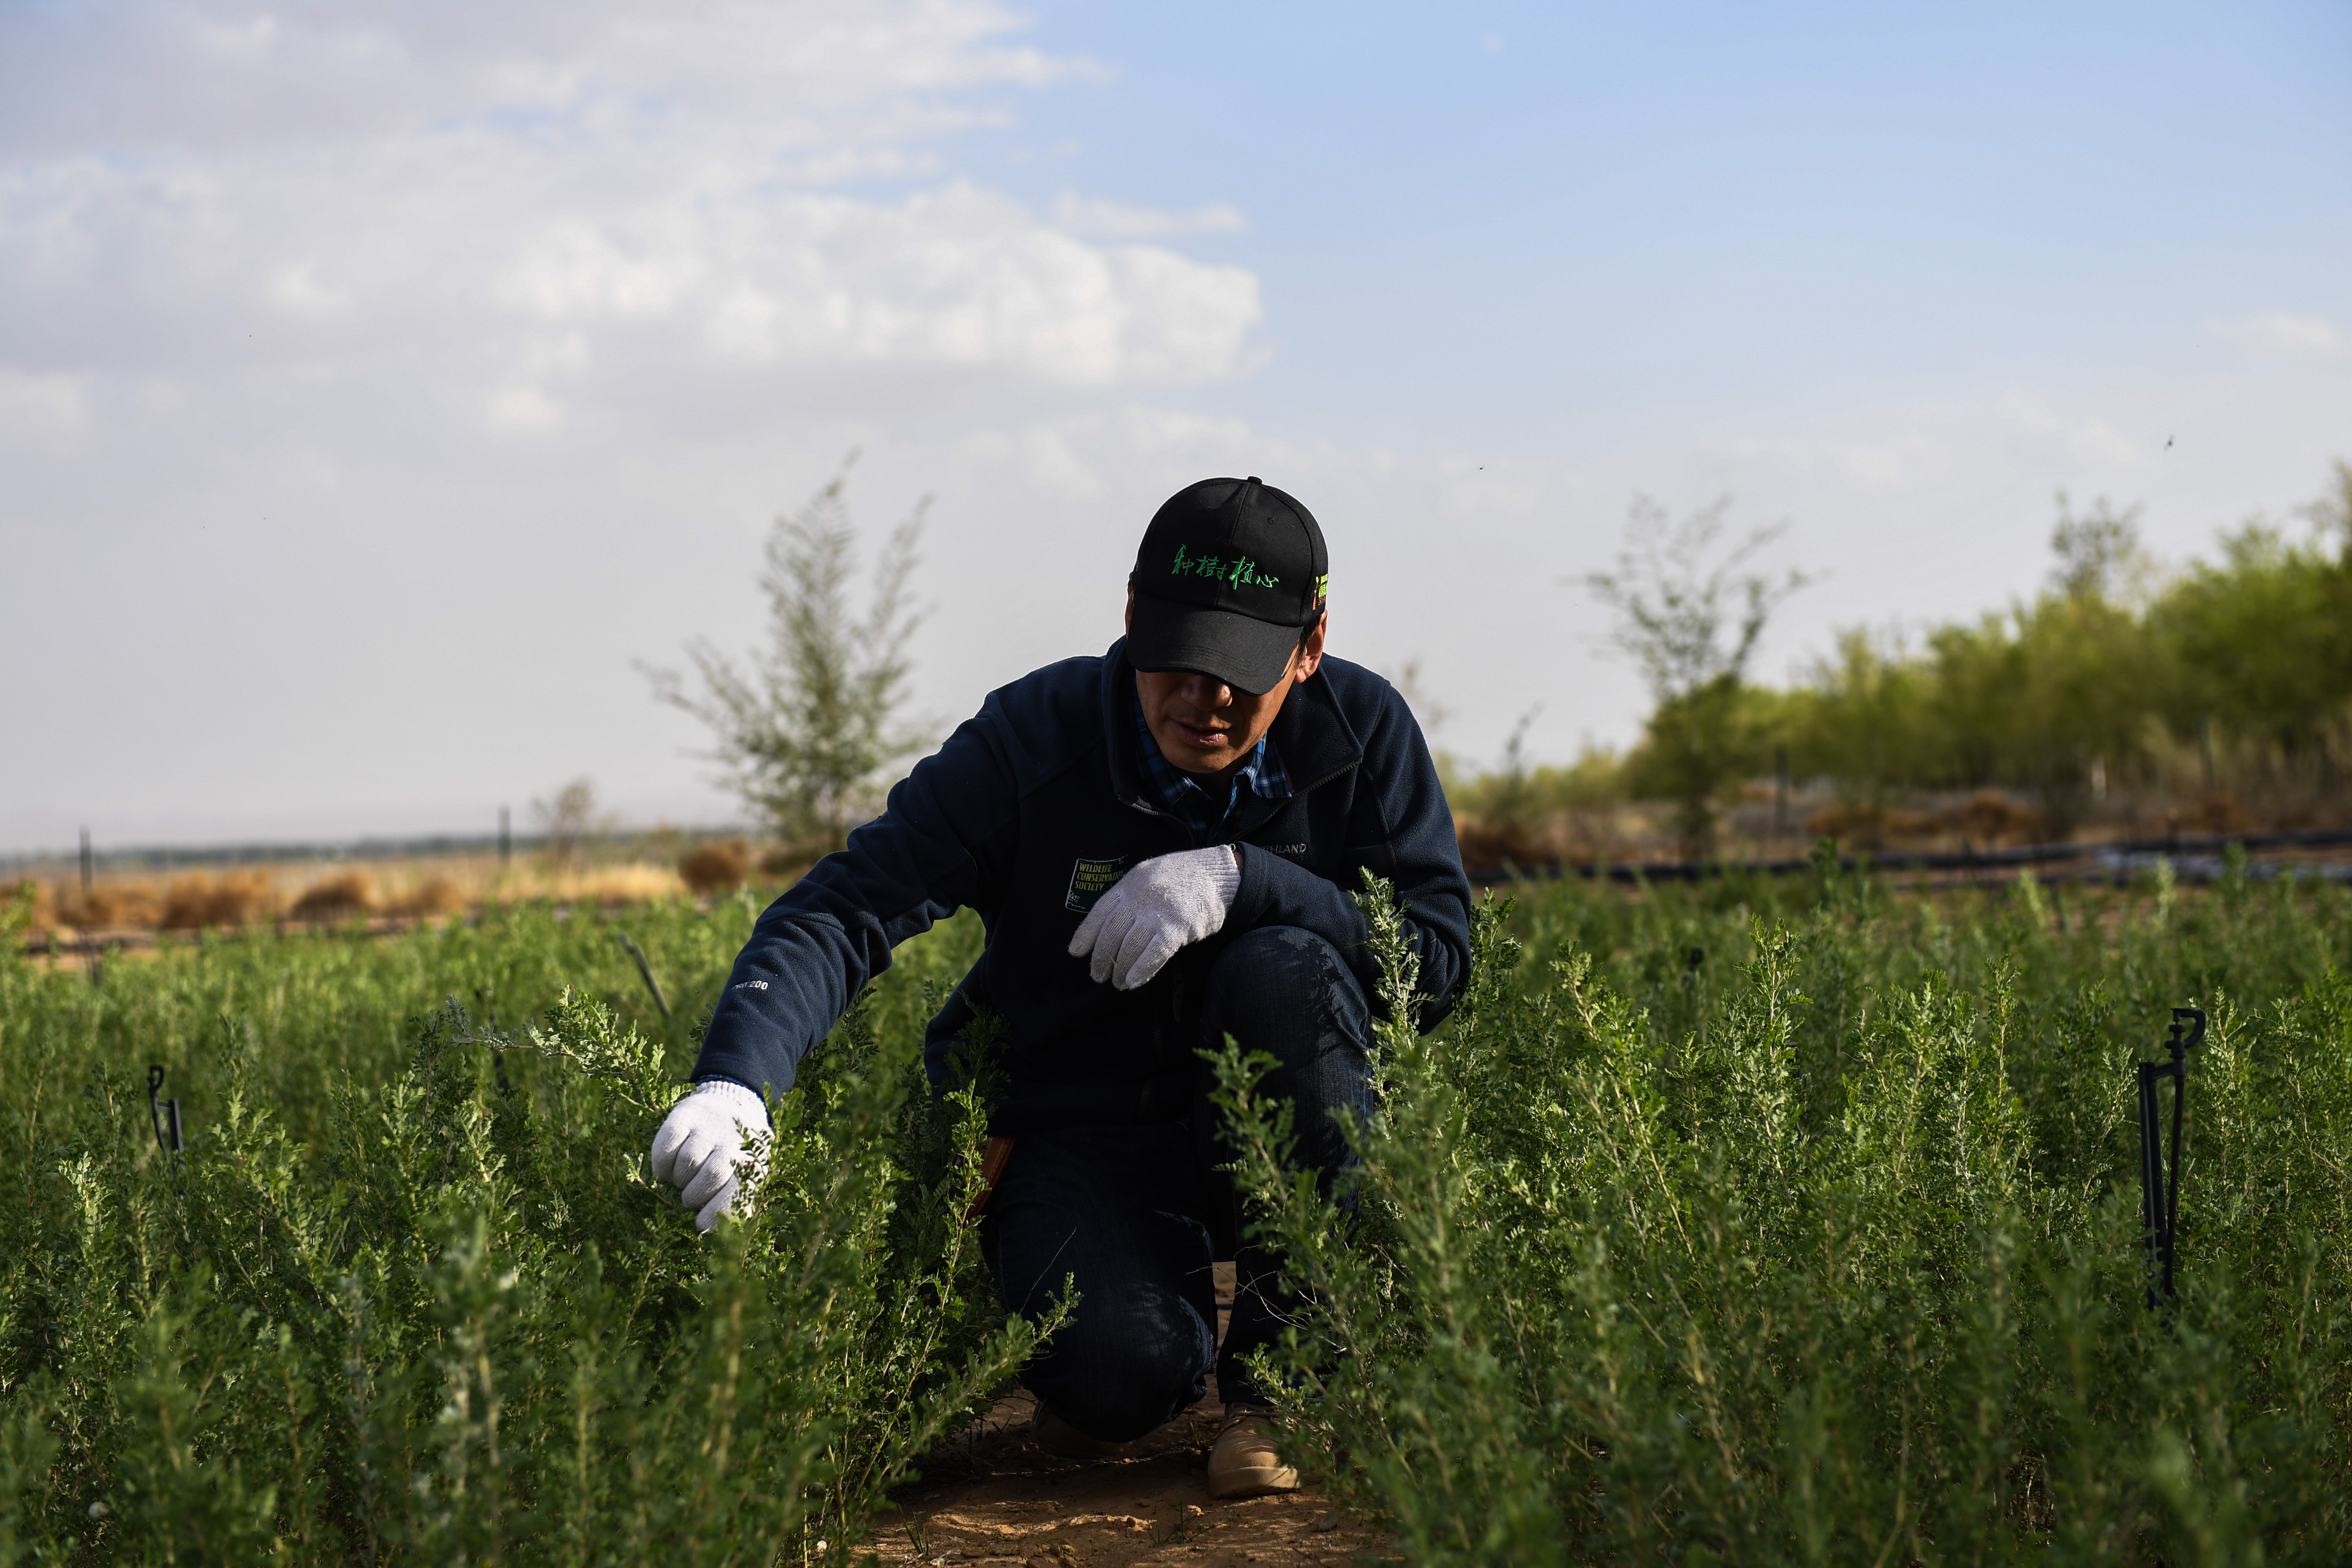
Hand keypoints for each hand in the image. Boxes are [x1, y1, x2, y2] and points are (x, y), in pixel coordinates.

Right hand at [649, 1080, 769, 1231]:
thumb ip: (739, 1201)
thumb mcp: (747, 1173)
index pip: (737, 1191)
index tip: (701, 1225)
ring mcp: (709, 1126)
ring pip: (687, 1163)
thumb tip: (718, 1233)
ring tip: (686, 1177)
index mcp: (754, 1160)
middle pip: (710, 1176)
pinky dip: (663, 1164)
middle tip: (692, 1197)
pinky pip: (666, 1147)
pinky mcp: (684, 1115)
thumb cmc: (738, 1153)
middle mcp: (733, 1141)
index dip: (716, 1213)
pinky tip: (669, 1166)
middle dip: (695, 1195)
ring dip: (681, 1178)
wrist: (730, 1104)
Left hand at [1067, 845, 1239, 990]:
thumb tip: (1108, 924)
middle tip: (1098, 976)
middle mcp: (1140, 898)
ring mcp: (1158, 913)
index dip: (1086, 934)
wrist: (1219, 876)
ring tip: (1117, 983)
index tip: (1076, 952)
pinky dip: (1142, 970)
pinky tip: (1133, 982)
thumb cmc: (1183, 879)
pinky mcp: (1177, 928)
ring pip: (1129, 947)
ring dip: (1120, 969)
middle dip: (1101, 958)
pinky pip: (1154, 953)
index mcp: (1130, 884)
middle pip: (1111, 933)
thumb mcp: (1149, 876)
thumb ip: (1130, 896)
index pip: (1099, 912)